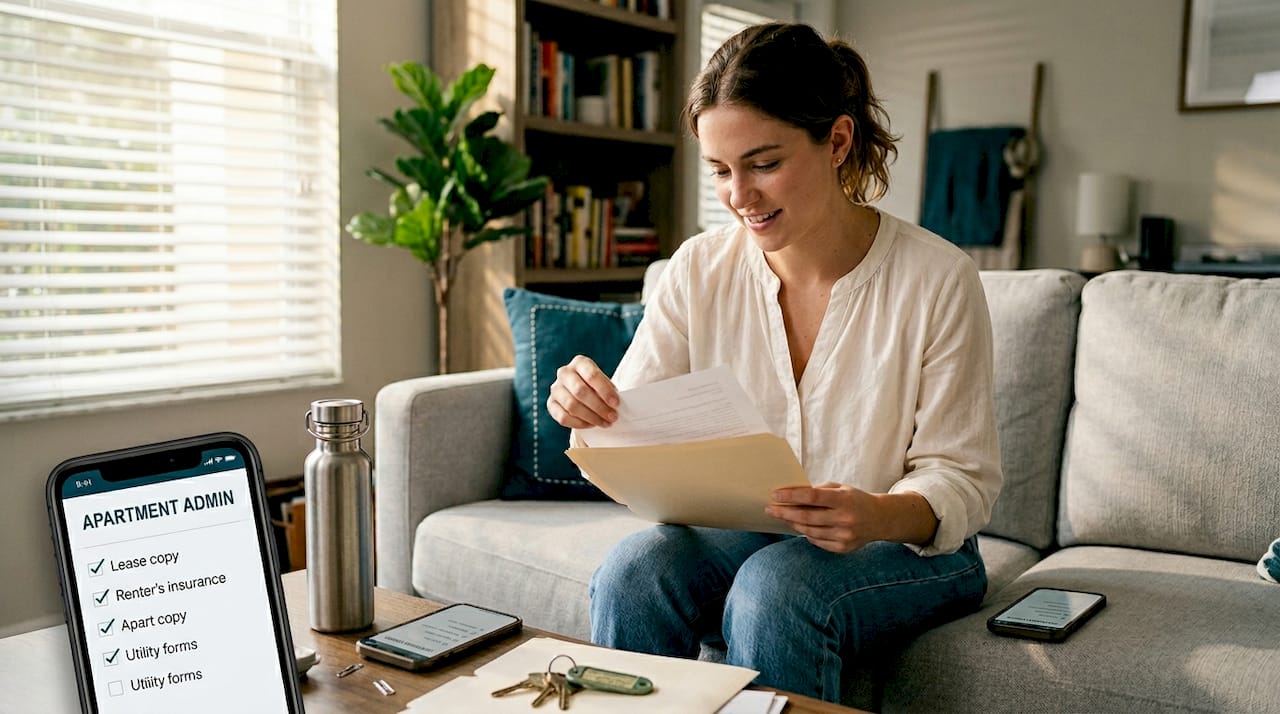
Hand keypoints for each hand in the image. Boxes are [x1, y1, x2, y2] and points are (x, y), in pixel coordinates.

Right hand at [546, 355, 619, 428]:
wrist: (582, 393)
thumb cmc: (597, 387)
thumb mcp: (604, 383)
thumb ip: (608, 391)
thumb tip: (613, 405)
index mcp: (580, 362)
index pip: (592, 375)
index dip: (605, 391)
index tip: (616, 403)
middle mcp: (564, 373)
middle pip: (580, 391)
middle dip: (599, 407)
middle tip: (612, 417)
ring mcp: (555, 388)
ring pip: (572, 406)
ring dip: (591, 417)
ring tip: (604, 423)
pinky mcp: (551, 404)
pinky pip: (563, 417)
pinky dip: (579, 423)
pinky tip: (591, 425)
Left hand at [765, 482, 881, 553]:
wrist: (880, 519)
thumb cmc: (854, 499)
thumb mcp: (839, 488)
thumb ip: (817, 491)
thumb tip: (790, 495)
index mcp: (844, 500)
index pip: (812, 496)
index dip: (791, 496)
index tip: (774, 495)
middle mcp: (845, 519)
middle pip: (806, 517)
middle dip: (784, 512)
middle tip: (769, 509)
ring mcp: (844, 536)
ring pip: (809, 531)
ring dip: (793, 523)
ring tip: (783, 516)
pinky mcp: (843, 548)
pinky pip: (816, 541)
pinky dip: (806, 533)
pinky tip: (800, 526)